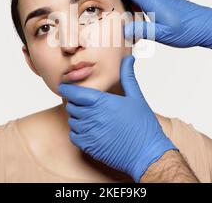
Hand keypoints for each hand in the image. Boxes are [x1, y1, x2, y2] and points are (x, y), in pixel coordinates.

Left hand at [58, 55, 176, 182]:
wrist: (147, 153)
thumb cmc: (143, 125)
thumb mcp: (136, 97)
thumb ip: (128, 76)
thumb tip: (129, 58)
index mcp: (103, 102)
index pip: (75, 93)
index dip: (67, 89)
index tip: (64, 86)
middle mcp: (93, 117)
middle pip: (71, 106)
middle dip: (75, 102)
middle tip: (84, 102)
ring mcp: (90, 133)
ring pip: (72, 121)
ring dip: (77, 117)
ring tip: (91, 116)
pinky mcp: (89, 147)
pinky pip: (74, 136)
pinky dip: (78, 132)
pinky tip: (90, 129)